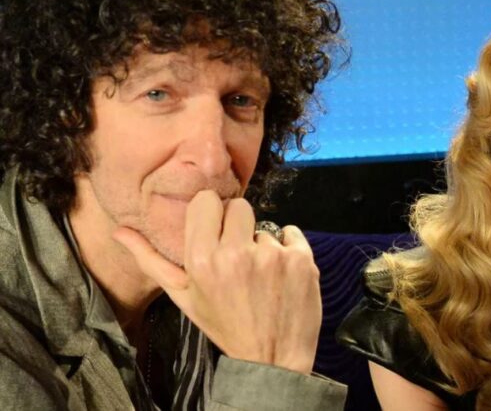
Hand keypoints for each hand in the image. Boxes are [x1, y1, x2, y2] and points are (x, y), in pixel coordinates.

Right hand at [113, 190, 321, 373]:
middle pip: (238, 206)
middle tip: (239, 254)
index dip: (212, 215)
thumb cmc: (225, 325)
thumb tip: (119, 230)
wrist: (272, 358)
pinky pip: (291, 233)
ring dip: (263, 245)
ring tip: (260, 275)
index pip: (207, 201)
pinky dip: (289, 250)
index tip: (216, 231)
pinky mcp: (302, 259)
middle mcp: (236, 253)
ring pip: (264, 226)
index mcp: (202, 260)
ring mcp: (272, 256)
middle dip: (238, 226)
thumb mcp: (184, 297)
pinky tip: (281, 275)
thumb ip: (151, 260)